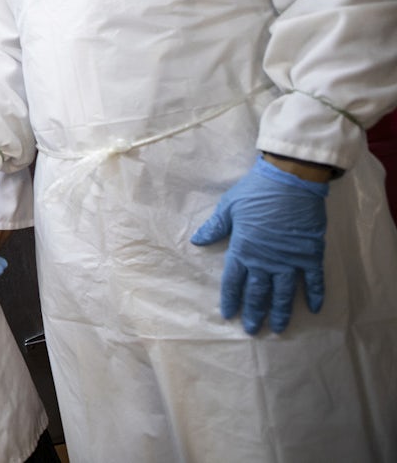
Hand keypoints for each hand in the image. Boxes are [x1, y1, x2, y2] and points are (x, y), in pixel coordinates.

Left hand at [190, 155, 328, 333]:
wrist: (291, 181)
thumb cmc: (256, 192)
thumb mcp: (228, 207)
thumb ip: (215, 227)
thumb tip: (196, 241)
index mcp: (243, 249)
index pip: (234, 281)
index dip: (231, 299)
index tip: (229, 314)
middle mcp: (266, 260)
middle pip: (258, 292)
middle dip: (253, 312)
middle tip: (252, 330)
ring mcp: (290, 260)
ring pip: (284, 293)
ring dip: (280, 312)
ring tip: (277, 329)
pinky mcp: (311, 254)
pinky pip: (314, 280)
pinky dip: (315, 295)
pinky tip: (313, 310)